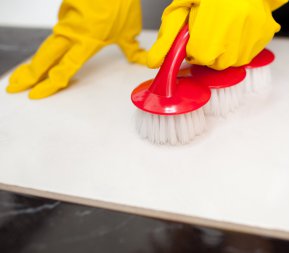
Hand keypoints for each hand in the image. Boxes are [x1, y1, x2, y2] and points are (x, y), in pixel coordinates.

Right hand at [6, 0, 146, 98]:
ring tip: (21, 75)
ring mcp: (65, 22)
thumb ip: (132, 50)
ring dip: (34, 62)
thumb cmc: (121, 2)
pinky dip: (50, 45)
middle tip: (14, 87)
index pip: (64, 68)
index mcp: (87, 42)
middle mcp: (71, 34)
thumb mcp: (130, 31)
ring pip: (46, 46)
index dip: (49, 83)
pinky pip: (56, 32)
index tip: (36, 93)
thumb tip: (141, 60)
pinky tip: (44, 56)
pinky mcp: (64, 11)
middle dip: (28, 74)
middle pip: (44, 58)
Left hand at [147, 0, 287, 69]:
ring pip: (235, 61)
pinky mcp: (266, 32)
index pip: (198, 56)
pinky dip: (241, 46)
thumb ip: (167, 37)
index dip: (193, 47)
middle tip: (210, 30)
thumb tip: (153, 63)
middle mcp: (235, 33)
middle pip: (217, 63)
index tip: (195, 35)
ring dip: (226, 51)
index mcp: (211, 27)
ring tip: (225, 28)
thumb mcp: (181, 8)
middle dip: (210, 51)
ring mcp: (254, 34)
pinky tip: (237, 28)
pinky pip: (250, 52)